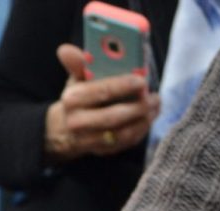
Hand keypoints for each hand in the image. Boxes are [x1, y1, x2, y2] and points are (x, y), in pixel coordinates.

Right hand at [43, 44, 158, 162]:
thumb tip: (65, 50)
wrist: (64, 130)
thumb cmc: (78, 98)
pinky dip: (140, 131)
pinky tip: (148, 119)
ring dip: (143, 120)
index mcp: (73, 99)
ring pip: (122, 133)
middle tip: (154, 97)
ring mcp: (89, 140)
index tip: (142, 80)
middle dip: (138, 107)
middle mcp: (78, 122)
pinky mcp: (101, 151)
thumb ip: (77, 63)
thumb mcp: (76, 79)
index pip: (101, 92)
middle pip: (114, 116)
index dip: (123, 86)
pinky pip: (125, 143)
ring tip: (155, 107)